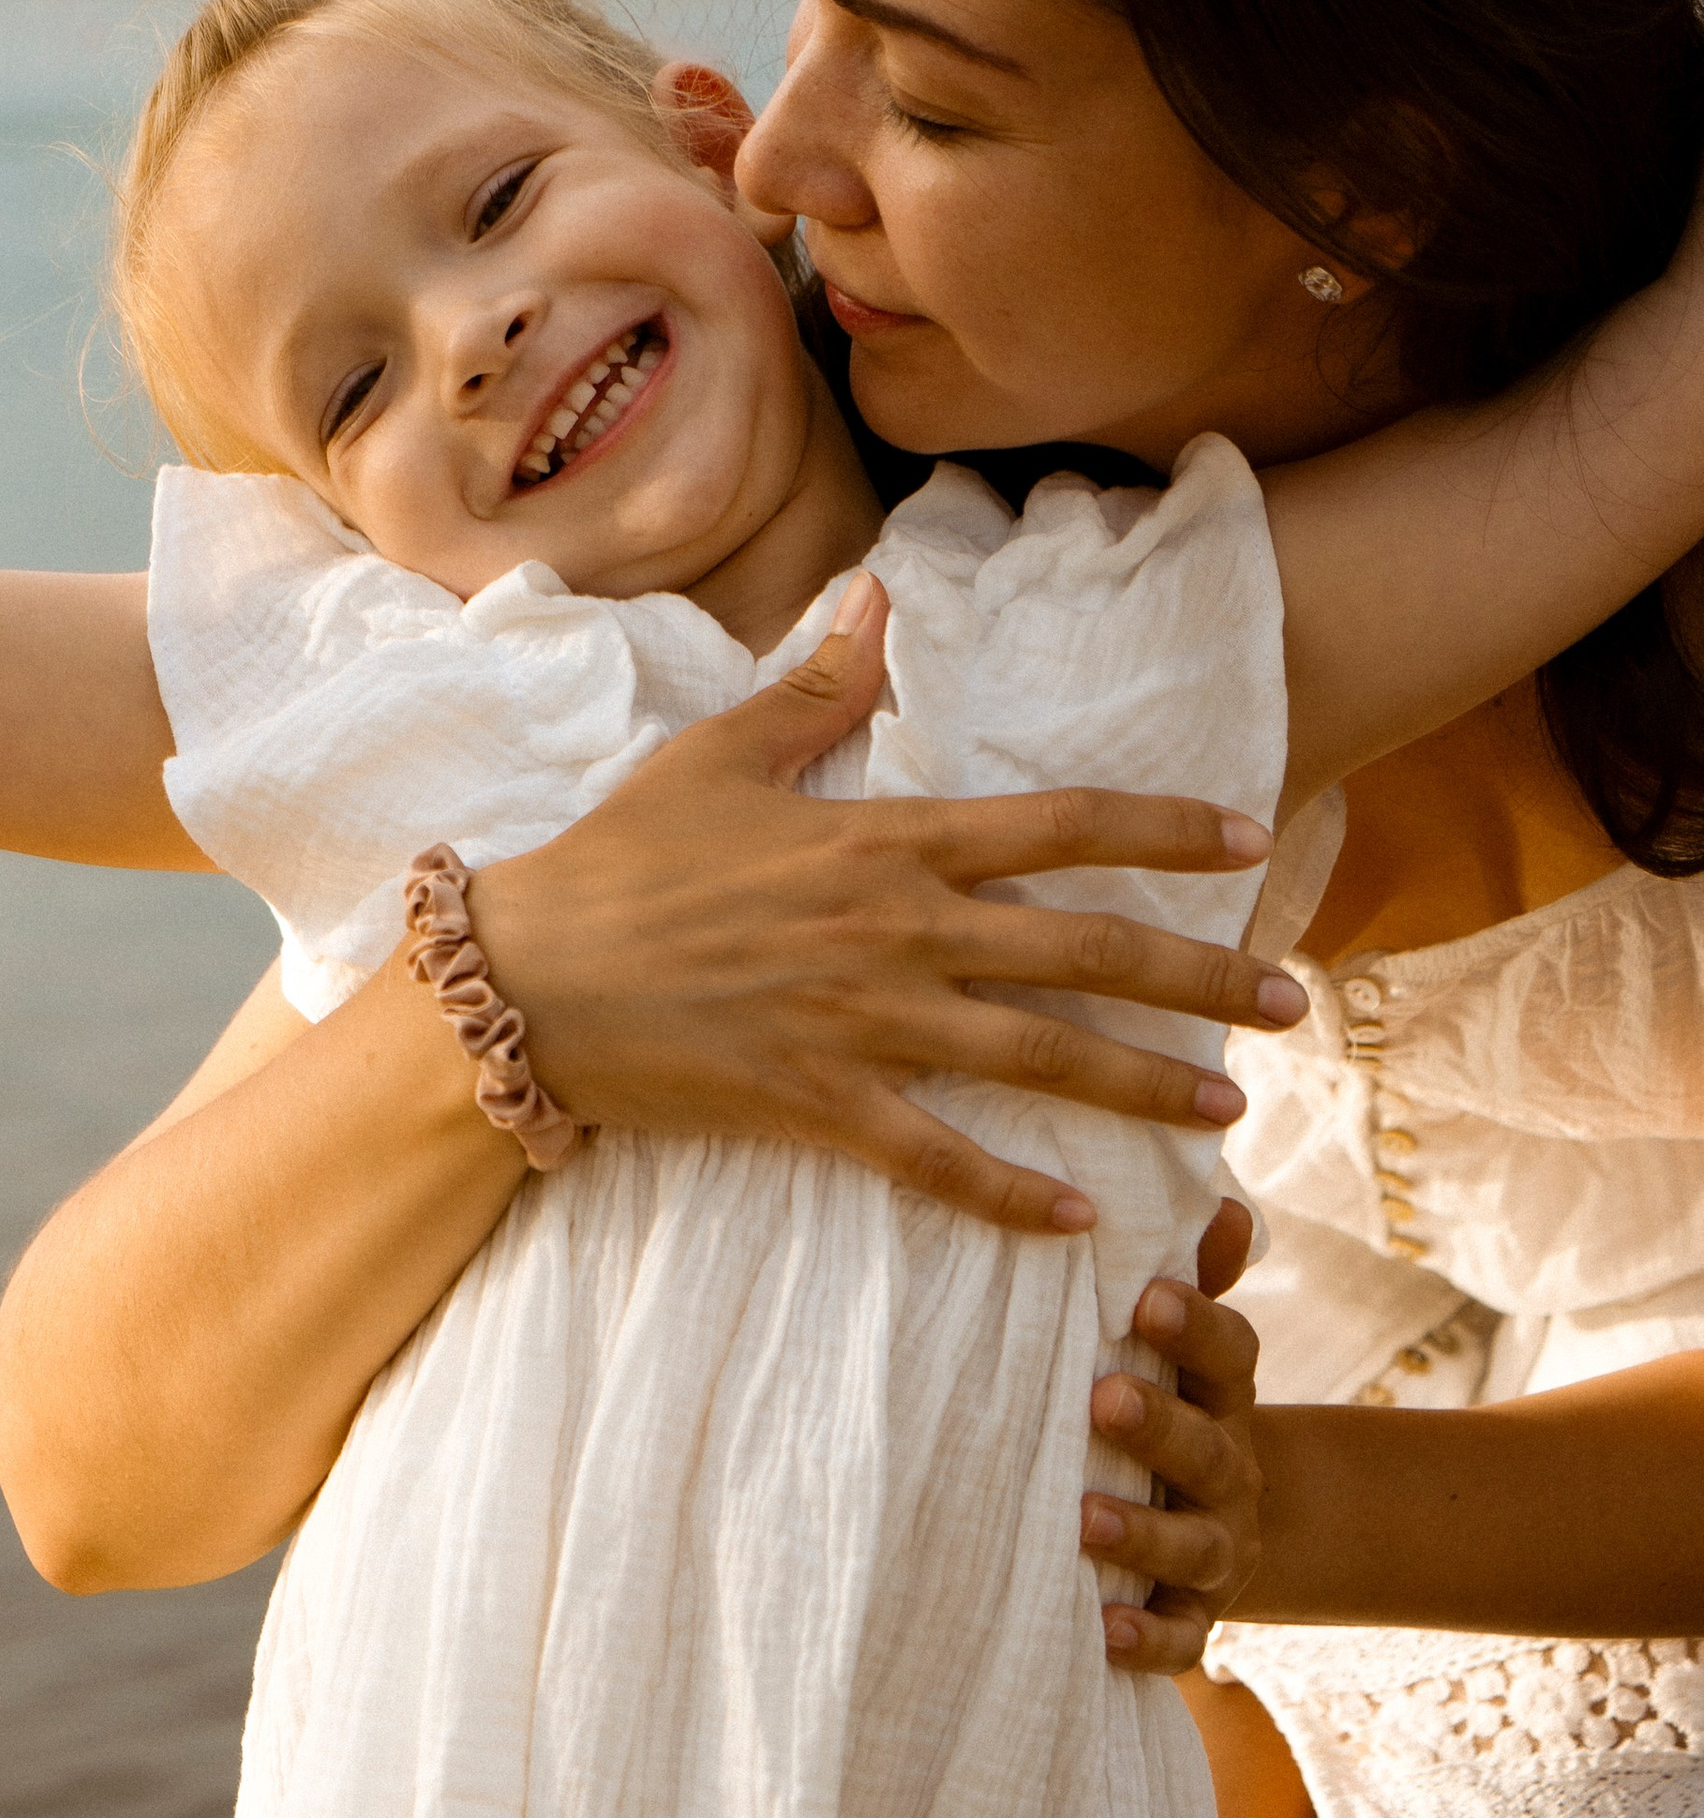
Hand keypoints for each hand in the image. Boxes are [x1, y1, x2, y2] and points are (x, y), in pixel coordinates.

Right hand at [470, 595, 1308, 1233]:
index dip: (1169, 831)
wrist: (526, 977)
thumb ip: (817, 681)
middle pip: (1087, 951)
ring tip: (1226, 1113)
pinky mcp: (819, 1105)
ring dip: (1144, 1088)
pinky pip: (939, 1159)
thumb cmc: (619, 860)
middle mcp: (898, 931)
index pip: (1063, 825)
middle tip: (1290, 1004)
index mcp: (885, 838)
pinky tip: (1081, 1223)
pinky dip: (1013, 1194)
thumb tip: (881, 594)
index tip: (1252, 840)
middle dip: (1202, 978)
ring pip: (1039, 1059)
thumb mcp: (719, 754)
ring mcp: (864, 1024)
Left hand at [1084, 1198, 1263, 1674]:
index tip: (1148, 1296)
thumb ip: (1191, 1277)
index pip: (1231, 1355)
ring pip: (1190, 1545)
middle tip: (1102, 1397)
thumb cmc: (1168, 1403)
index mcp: (1223, 1395)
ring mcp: (1216, 1549)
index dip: (1199, 1326)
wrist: (1215, 1526)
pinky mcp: (1190, 1620)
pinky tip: (1102, 1630)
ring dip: (1141, 1532)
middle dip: (1160, 1424)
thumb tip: (1218, 1199)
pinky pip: (1176, 1639)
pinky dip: (1146, 1640)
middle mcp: (1230, 1470)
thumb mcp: (1180, 1346)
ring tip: (1081, 1517)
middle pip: (1209, 1448)